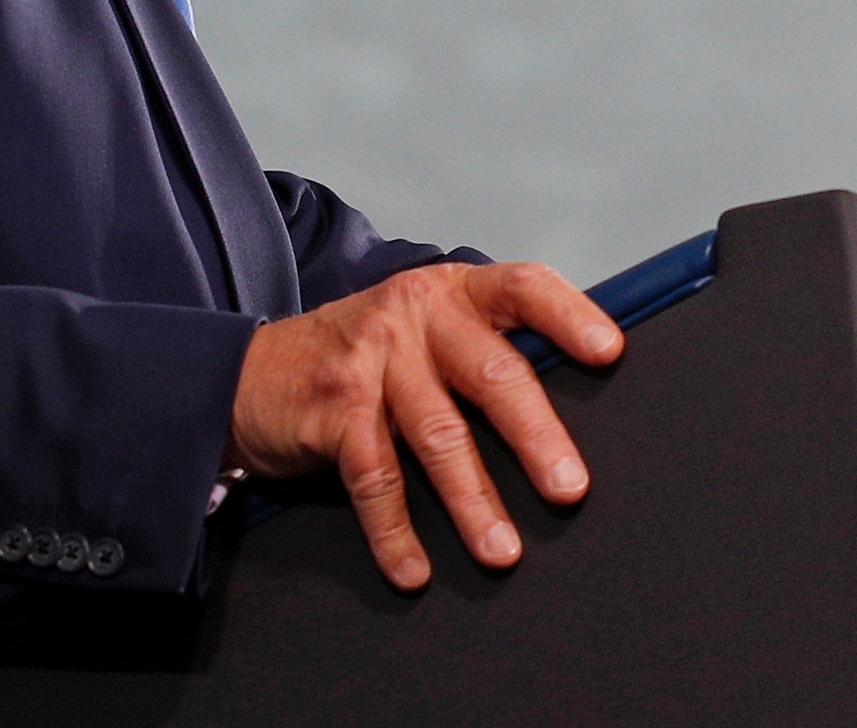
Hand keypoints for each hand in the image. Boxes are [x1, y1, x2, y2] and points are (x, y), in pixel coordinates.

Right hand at [226, 261, 623, 590]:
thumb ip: (483, 347)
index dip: (570, 316)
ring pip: (438, 437)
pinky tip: (414, 568)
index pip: (525, 288)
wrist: (247, 372)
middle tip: (570, 487)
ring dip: (474, 502)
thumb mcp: (426, 328)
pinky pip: (375, 480)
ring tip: (503, 550)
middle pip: (492, 375)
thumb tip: (566, 406)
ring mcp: (373, 360)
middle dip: (536, 437)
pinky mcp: (335, 409)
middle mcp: (417, 316)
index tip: (610, 353)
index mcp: (454, 291)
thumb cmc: (364, 355)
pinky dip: (395, 532)